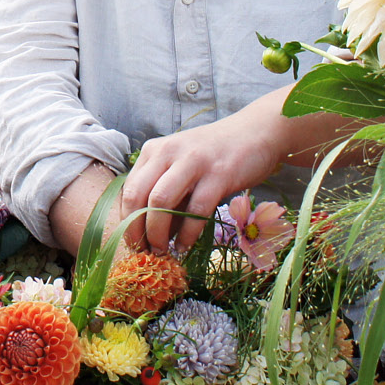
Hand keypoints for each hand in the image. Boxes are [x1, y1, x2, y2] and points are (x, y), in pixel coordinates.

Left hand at [120, 110, 285, 254]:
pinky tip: (185, 246)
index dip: (126, 221)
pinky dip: (187, 234)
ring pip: (160, 203)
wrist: (257, 133)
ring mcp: (193, 161)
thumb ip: (165, 194)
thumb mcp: (182, 167)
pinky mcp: (218, 174)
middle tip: (144, 251)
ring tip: (162, 251)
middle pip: (137, 196)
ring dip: (157, 234)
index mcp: (154, 151)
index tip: (133, 243)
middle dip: (137, 230)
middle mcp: (168, 152)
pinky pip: (195, 210)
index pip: (128, 190)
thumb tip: (151, 235)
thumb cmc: (216, 155)